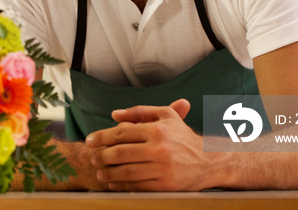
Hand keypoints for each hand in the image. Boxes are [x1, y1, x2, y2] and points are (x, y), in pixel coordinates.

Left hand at [85, 99, 212, 190]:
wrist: (209, 160)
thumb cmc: (183, 136)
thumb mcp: (166, 116)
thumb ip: (139, 112)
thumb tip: (114, 115)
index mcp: (158, 129)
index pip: (121, 133)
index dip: (101, 137)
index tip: (89, 140)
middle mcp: (159, 148)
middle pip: (120, 153)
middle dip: (101, 156)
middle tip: (92, 158)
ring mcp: (162, 168)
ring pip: (126, 171)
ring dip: (109, 173)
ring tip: (100, 172)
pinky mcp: (165, 185)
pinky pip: (137, 186)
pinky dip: (122, 186)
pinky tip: (114, 183)